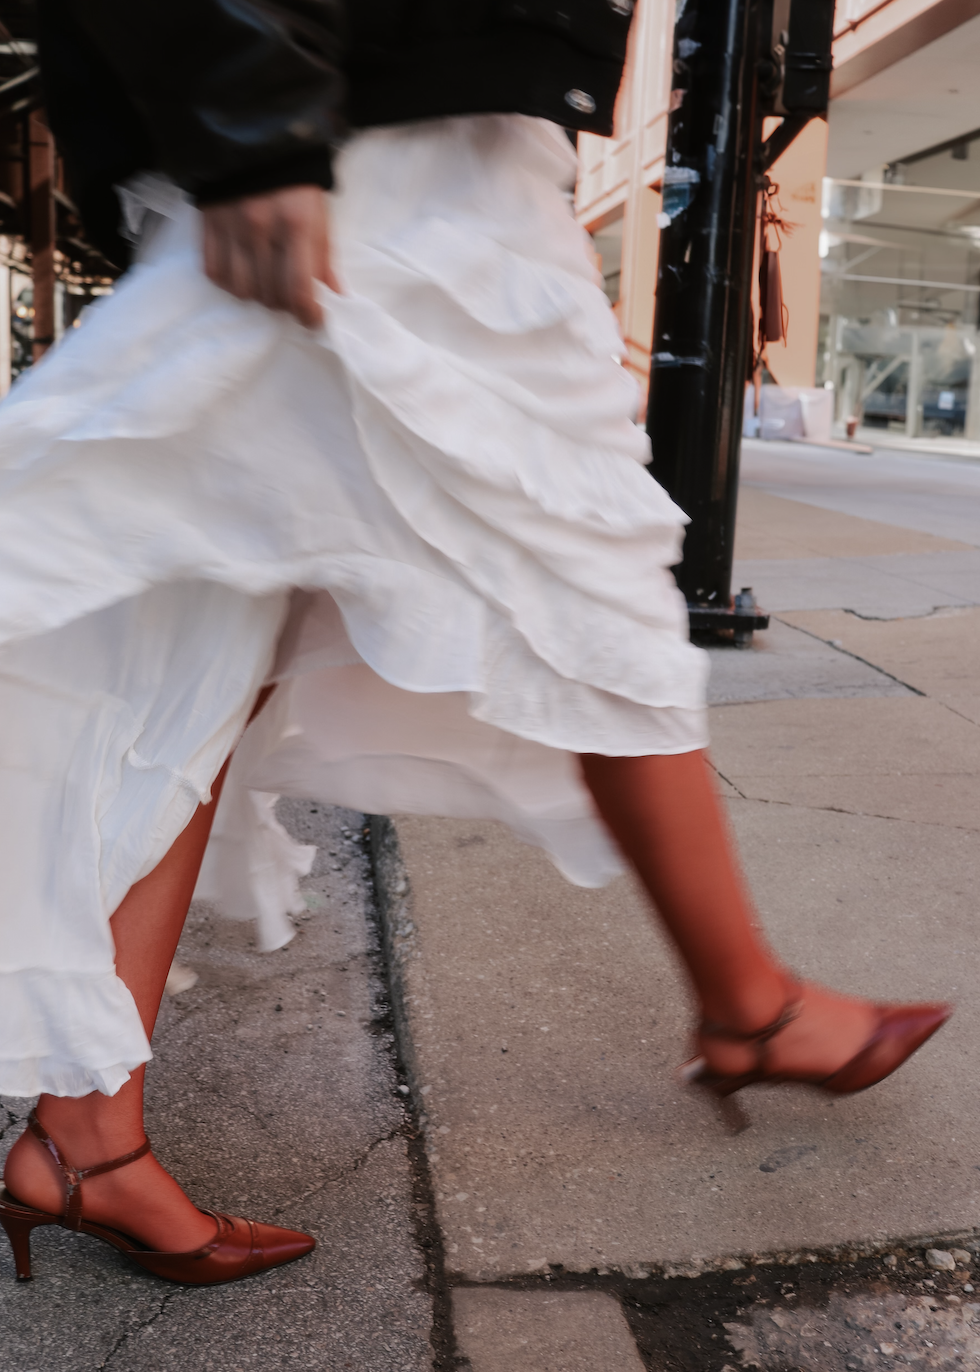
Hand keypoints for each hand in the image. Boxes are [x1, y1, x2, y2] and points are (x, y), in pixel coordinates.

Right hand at [202, 185, 340, 327]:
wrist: (252, 138)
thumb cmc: (294, 183)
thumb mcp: (318, 215)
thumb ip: (324, 258)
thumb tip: (334, 297)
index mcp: (296, 225)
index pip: (299, 290)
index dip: (308, 315)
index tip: (313, 321)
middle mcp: (262, 228)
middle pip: (271, 295)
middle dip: (285, 305)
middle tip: (290, 296)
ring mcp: (231, 227)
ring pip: (242, 291)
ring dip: (257, 296)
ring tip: (265, 283)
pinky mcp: (208, 224)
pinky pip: (215, 273)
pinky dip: (230, 282)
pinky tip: (241, 273)